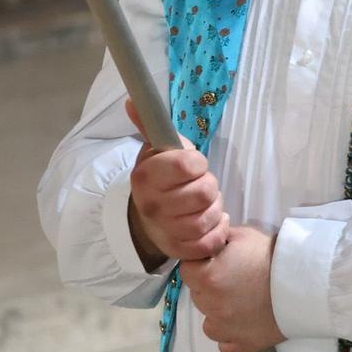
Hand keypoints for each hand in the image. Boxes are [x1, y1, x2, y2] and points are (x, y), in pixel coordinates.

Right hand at [125, 97, 228, 266]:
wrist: (145, 218)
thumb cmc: (159, 179)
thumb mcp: (154, 150)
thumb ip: (149, 124)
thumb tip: (133, 100)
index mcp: (145, 176)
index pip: (188, 165)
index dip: (199, 163)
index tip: (195, 165)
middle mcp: (152, 205)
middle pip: (204, 193)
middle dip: (210, 186)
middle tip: (202, 186)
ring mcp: (165, 231)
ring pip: (208, 219)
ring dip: (215, 210)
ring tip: (207, 205)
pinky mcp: (178, 251)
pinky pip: (210, 243)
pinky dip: (218, 232)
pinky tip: (213, 223)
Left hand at [182, 225, 283, 351]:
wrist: (304, 283)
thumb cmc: (272, 257)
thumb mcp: (243, 236)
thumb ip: (218, 239)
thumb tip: (208, 241)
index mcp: (207, 278)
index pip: (187, 270)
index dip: (201, 264)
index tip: (217, 261)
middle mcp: (210, 307)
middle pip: (198, 295)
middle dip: (209, 286)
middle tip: (234, 278)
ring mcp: (225, 330)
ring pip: (209, 323)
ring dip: (218, 313)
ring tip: (241, 302)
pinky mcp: (241, 346)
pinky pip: (225, 344)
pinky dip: (231, 335)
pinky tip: (244, 323)